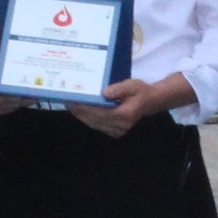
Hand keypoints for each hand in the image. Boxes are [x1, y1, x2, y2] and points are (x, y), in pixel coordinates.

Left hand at [73, 72, 192, 138]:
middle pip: (95, 120)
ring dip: (81, 116)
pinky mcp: (115, 132)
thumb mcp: (132, 85)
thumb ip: (119, 89)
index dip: (86, 107)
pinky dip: (88, 119)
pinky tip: (80, 111)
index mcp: (125, 114)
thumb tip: (104, 92)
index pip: (101, 112)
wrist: (150, 102)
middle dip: (80, 112)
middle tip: (68, 102)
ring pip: (94, 124)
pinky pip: (98, 126)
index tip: (74, 100)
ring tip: (71, 106)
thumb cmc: (140, 91)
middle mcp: (121, 125)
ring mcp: (118, 131)